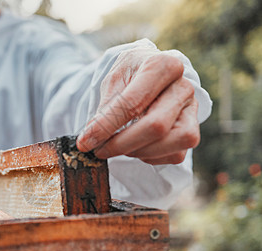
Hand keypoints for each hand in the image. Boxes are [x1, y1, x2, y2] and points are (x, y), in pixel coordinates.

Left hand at [77, 48, 199, 164]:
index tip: (85, 141)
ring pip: (170, 144)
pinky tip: (135, 146)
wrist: (148, 77)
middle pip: (156, 126)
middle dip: (122, 144)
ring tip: (117, 145)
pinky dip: (149, 157)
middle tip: (99, 150)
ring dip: (136, 152)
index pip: (133, 102)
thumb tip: (88, 141)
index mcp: (163, 66)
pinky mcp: (192, 131)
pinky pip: (174, 155)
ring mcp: (192, 111)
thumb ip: (105, 111)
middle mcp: (183, 87)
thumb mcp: (112, 83)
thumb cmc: (129, 78)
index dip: (106, 126)